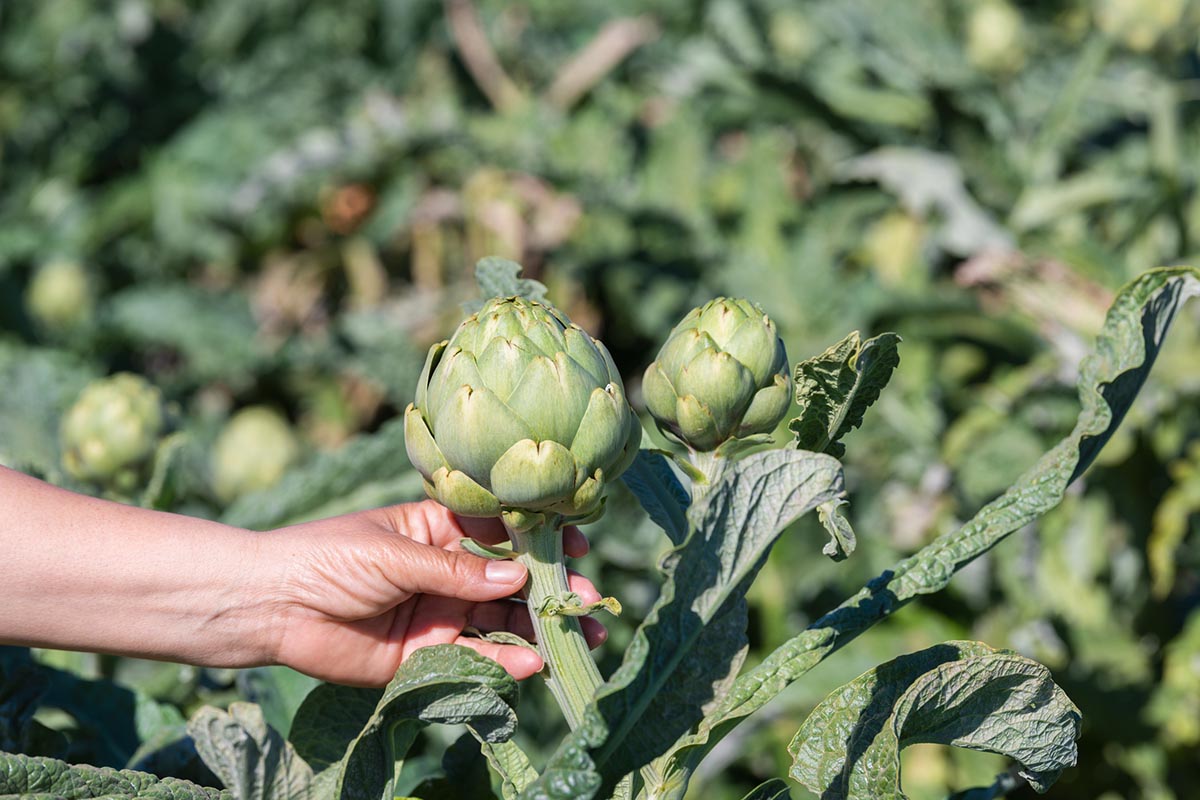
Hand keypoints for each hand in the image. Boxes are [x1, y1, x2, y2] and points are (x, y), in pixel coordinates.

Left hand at [263, 499, 606, 685]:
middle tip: (589, 603)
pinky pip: (473, 657)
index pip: (499, 534)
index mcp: (436, 531)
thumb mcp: (398, 552)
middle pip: (508, 583)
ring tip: (576, 637)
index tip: (577, 546)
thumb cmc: (329, 558)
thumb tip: (522, 577)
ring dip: (537, 631)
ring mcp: (437, 614)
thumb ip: (460, 571)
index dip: (538, 540)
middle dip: (549, 592)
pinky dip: (504, 662)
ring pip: (499, 622)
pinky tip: (533, 662)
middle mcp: (444, 573)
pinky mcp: (424, 655)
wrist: (272, 607)